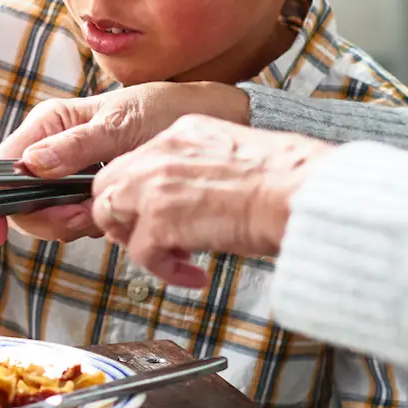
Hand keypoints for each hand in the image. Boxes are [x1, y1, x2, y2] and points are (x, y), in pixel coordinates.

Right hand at [0, 82, 250, 245]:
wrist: (198, 120)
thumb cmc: (160, 111)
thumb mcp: (119, 126)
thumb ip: (76, 147)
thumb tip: (31, 166)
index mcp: (47, 126)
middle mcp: (49, 150)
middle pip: (23, 204)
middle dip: (52, 220)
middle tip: (90, 217)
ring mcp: (66, 174)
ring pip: (49, 218)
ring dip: (78, 224)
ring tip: (114, 207)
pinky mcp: (86, 193)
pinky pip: (76, 221)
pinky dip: (96, 224)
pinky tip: (120, 212)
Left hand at [89, 116, 332, 288]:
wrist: (299, 192)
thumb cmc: (287, 179)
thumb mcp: (237, 157)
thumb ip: (204, 171)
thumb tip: (197, 200)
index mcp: (183, 131)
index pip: (136, 162)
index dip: (140, 194)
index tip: (159, 214)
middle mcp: (161, 151)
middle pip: (107, 185)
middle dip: (124, 216)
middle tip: (154, 239)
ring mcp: (154, 185)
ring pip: (110, 216)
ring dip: (137, 242)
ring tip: (175, 258)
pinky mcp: (159, 221)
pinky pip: (140, 254)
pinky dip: (165, 271)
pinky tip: (193, 275)